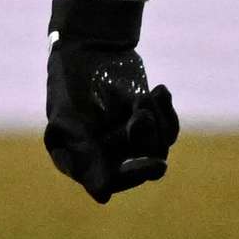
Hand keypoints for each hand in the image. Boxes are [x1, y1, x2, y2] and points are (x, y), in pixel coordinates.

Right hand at [41, 0, 177, 202]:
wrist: (92, 41)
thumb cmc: (72, 77)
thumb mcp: (71, 116)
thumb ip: (85, 154)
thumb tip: (103, 196)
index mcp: (74, 157)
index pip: (106, 182)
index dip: (130, 175)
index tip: (154, 164)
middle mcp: (99, 154)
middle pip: (137, 168)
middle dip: (144, 139)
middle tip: (141, 114)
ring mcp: (124, 141)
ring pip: (156, 149)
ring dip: (156, 121)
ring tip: (146, 95)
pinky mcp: (144, 125)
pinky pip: (167, 132)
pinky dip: (165, 112)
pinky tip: (159, 90)